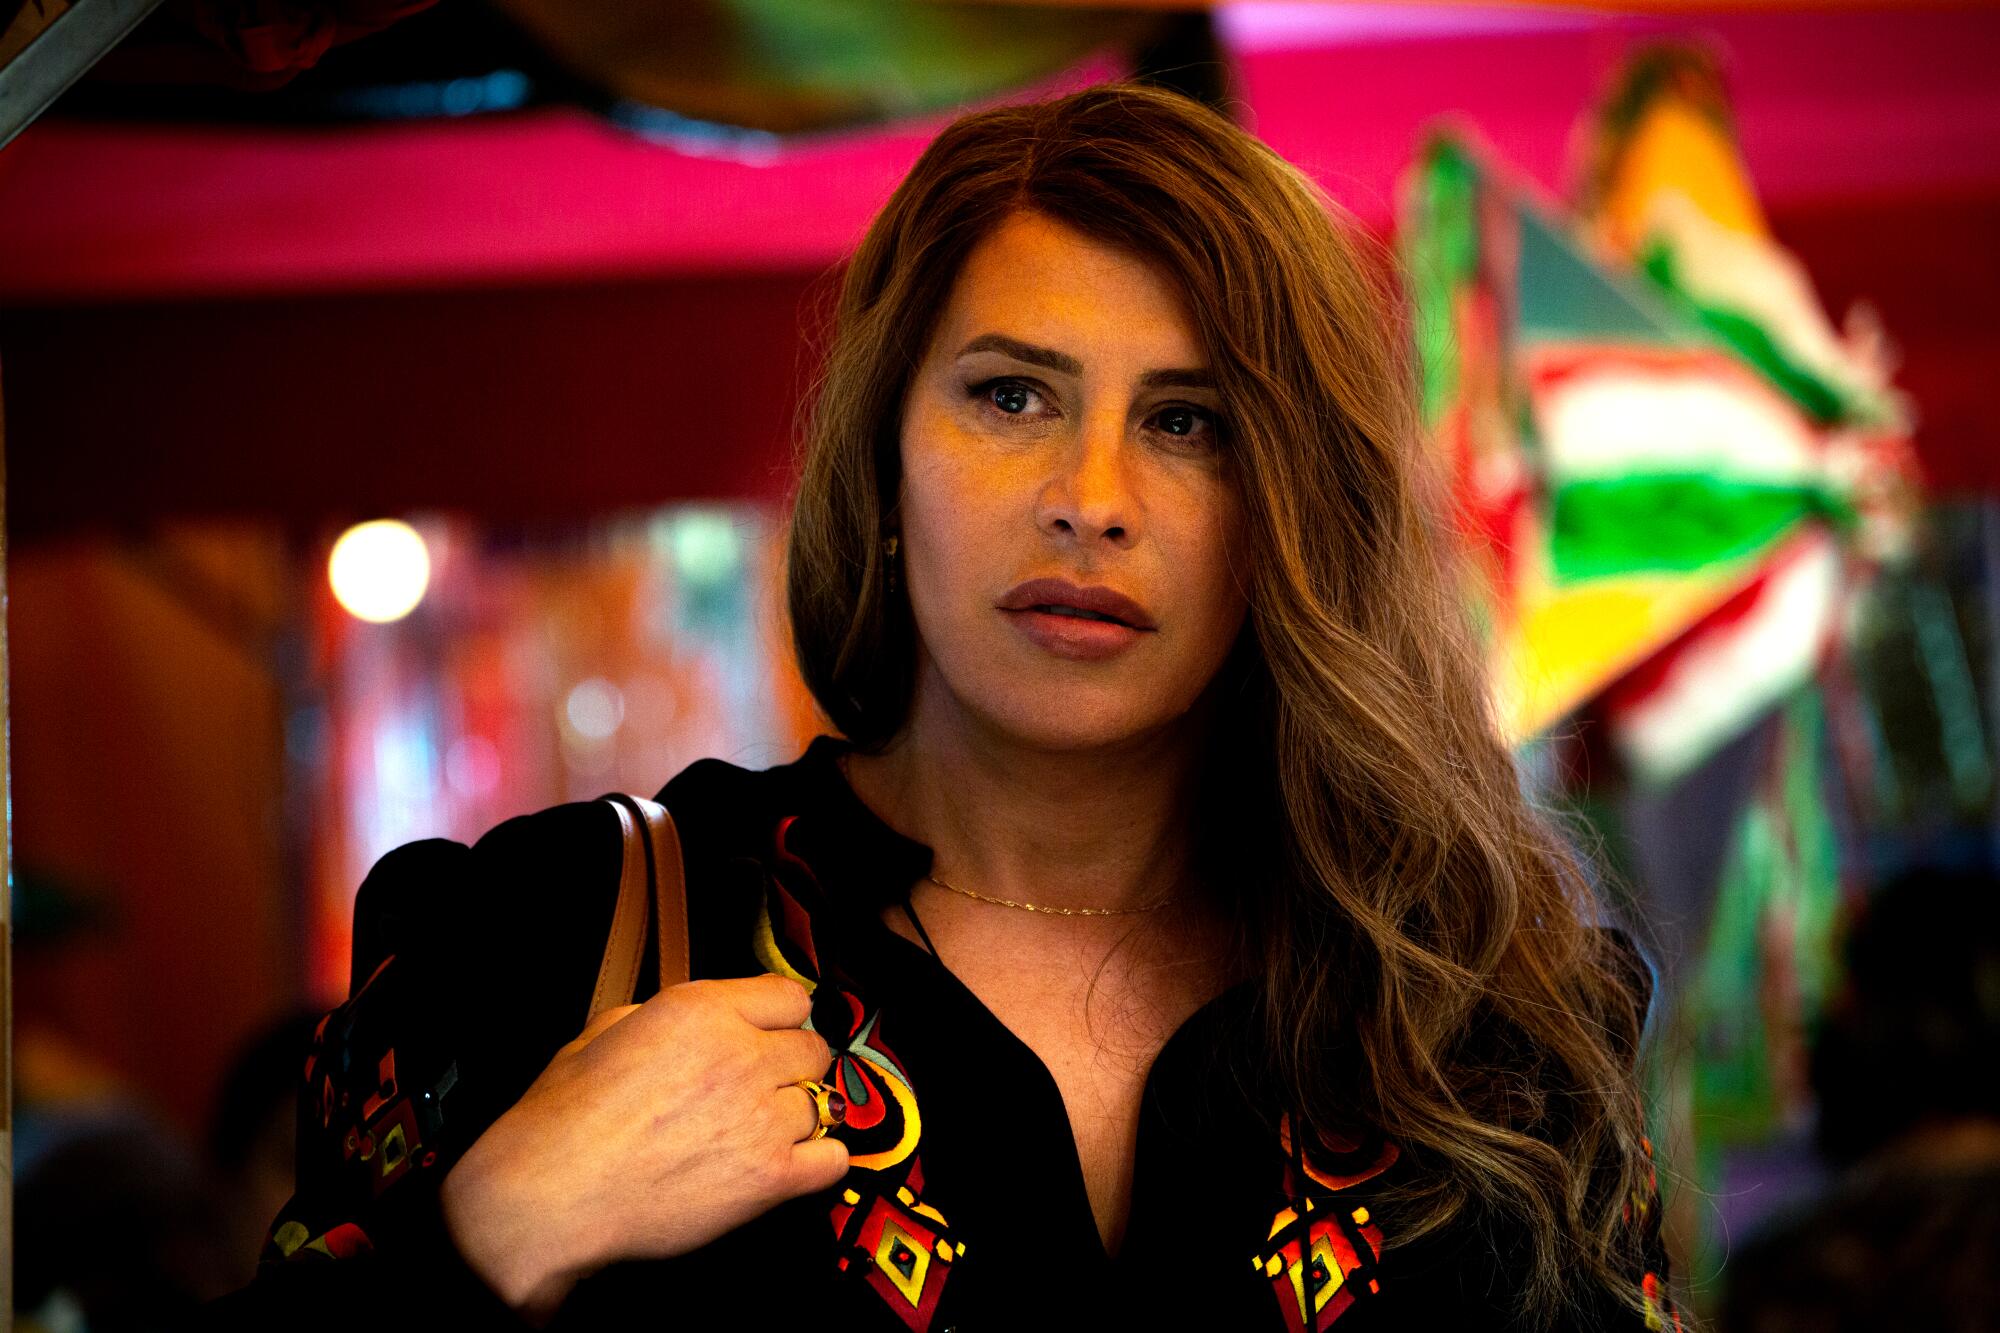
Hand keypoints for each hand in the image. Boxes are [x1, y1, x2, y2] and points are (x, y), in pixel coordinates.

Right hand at [439, 974, 846, 1322]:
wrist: (550, 1196)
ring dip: (797, 1115)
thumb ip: (667, 1014)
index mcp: (701, 1010)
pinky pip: (832, 1161)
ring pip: (823, 1102)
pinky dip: (817, 1162)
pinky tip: (790, 1163)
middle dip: (791, 1065)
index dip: (778, 1017)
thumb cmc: (563, 1118)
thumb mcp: (606, 1029)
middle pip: (813, 1048)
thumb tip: (702, 1021)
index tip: (769, 1034)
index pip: (791, 995)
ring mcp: (761, 1118)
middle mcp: (741, 1055)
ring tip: (760, 1131)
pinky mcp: (770, 1178)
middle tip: (762, 1087)